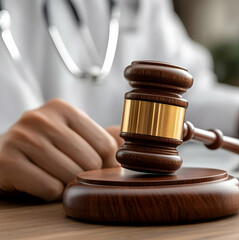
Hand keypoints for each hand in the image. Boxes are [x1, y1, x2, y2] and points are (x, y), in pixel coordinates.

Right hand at [0, 99, 119, 200]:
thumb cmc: (41, 150)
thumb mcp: (70, 135)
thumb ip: (100, 136)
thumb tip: (129, 139)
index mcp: (62, 108)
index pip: (106, 144)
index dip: (107, 163)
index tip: (97, 168)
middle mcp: (41, 118)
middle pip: (91, 160)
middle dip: (86, 175)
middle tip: (72, 174)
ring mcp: (22, 138)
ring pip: (71, 175)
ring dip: (67, 184)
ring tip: (53, 176)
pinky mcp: (7, 161)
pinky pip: (50, 189)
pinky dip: (49, 193)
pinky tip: (38, 182)